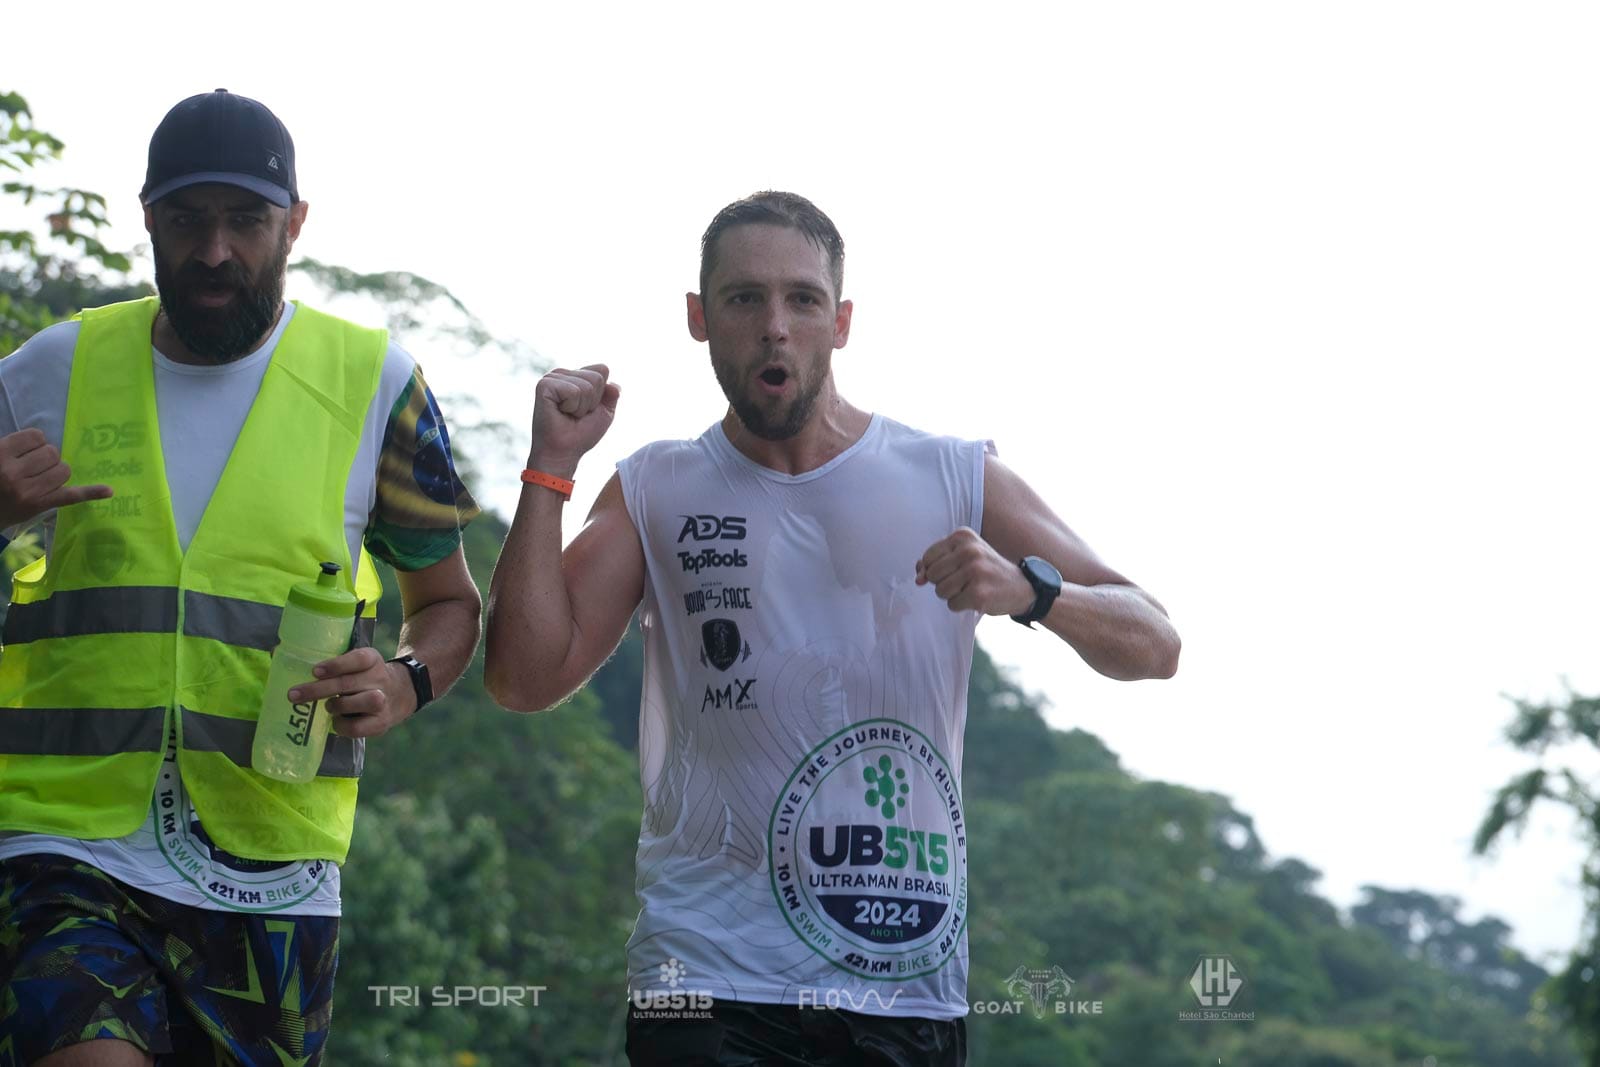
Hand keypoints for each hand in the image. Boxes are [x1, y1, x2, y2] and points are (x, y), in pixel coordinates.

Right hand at [0, 428, 112, 527]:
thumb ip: (16, 446)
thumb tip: (45, 441)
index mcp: (0, 453)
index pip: (36, 437)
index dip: (35, 443)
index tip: (27, 452)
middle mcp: (13, 472)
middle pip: (52, 453)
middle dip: (47, 458)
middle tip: (32, 468)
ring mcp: (28, 491)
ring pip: (64, 470)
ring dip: (56, 472)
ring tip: (39, 479)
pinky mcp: (40, 505)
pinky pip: (70, 496)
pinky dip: (91, 492)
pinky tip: (108, 490)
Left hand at [287, 647, 415, 738]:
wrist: (400, 694)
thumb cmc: (363, 678)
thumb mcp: (354, 664)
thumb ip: (326, 662)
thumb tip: (275, 652)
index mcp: (371, 659)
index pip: (358, 658)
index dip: (337, 664)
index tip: (315, 671)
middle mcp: (380, 678)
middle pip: (349, 683)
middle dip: (318, 690)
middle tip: (293, 695)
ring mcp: (383, 701)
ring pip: (364, 701)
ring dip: (339, 705)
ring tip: (328, 707)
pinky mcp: (381, 723)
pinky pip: (359, 727)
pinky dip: (342, 726)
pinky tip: (337, 722)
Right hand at [528, 364, 620, 476]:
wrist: (563, 453)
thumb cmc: (581, 435)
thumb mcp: (604, 413)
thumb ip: (611, 395)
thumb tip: (615, 384)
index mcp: (574, 376)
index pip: (602, 370)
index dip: (601, 395)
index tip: (587, 410)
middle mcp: (562, 373)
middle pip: (597, 377)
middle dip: (592, 402)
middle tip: (575, 415)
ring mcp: (551, 378)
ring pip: (587, 385)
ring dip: (582, 407)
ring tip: (567, 415)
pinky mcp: (544, 385)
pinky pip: (574, 391)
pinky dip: (572, 407)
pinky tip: (560, 413)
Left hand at [915, 527, 1035, 615]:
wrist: (1021, 586)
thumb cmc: (986, 570)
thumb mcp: (962, 556)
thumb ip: (935, 562)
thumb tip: (918, 578)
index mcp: (963, 536)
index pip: (928, 557)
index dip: (933, 569)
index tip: (952, 571)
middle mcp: (969, 550)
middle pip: (932, 574)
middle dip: (943, 583)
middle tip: (963, 581)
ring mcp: (975, 571)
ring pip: (940, 590)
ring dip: (952, 595)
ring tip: (970, 588)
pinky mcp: (979, 593)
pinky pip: (952, 604)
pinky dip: (960, 605)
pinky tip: (976, 597)